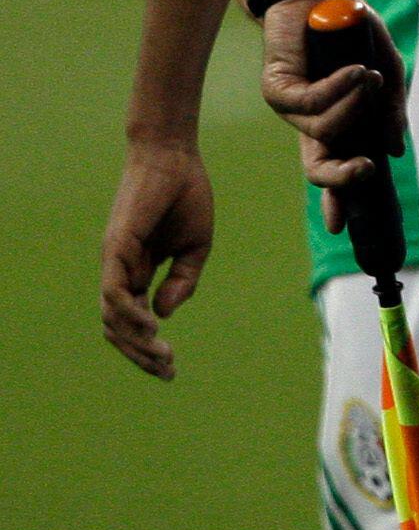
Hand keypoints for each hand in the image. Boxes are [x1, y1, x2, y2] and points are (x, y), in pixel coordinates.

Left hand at [101, 139, 213, 378]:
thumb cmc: (185, 196)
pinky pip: (115, 292)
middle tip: (168, 371)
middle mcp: (119, 271)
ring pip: (112, 316)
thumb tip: (161, 315)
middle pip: (118, 328)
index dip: (147, 348)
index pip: (133, 320)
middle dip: (141, 355)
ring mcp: (115, 261)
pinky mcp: (116, 248)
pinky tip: (151, 326)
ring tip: (163, 354)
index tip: (171, 370)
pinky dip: (129, 314)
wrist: (175, 158)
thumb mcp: (196, 247)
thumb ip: (182, 281)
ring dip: (135, 341)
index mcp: (137, 272)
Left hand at [260, 0, 403, 232]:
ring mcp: (289, 107)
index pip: (334, 165)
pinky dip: (339, 89)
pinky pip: (310, 103)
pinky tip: (356, 72)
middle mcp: (308, 120)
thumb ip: (390, 109)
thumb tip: (393, 151)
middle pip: (316, 167)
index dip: (339, 197)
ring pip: (322, 131)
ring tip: (369, 77)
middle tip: (365, 172)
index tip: (344, 227)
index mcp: (333, 120)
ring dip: (352, 107)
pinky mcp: (275, 88)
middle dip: (339, 179)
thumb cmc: (353, 29)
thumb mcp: (385, 69)